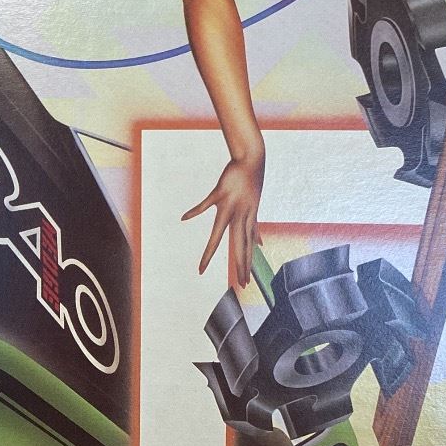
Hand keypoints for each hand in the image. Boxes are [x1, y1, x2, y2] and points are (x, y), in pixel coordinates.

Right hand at [182, 151, 264, 286]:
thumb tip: (261, 245)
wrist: (252, 160)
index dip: (246, 265)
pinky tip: (184, 218)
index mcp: (247, 220)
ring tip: (201, 266)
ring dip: (210, 251)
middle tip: (241, 285)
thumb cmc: (252, 185)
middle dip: (241, 265)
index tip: (245, 283)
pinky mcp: (221, 192)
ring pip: (220, 232)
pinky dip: (194, 211)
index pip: (247, 247)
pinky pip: (205, 204)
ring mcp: (230, 205)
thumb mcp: (256, 209)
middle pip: (239, 245)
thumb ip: (255, 229)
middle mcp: (240, 216)